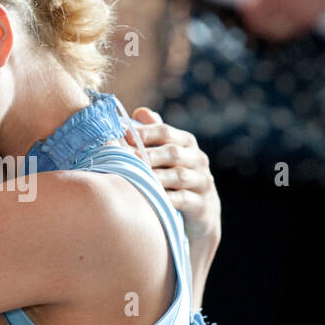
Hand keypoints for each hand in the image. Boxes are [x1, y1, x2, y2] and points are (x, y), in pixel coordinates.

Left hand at [131, 107, 220, 273]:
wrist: (200, 212)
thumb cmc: (174, 177)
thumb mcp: (167, 155)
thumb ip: (154, 133)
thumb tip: (139, 112)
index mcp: (186, 142)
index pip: (165, 132)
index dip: (144, 133)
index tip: (122, 135)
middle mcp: (197, 159)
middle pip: (173, 153)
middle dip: (148, 155)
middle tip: (126, 159)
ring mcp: (202, 181)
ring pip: (179, 177)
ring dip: (157, 177)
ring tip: (137, 179)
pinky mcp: (202, 204)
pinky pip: (184, 200)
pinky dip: (169, 199)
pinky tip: (153, 199)